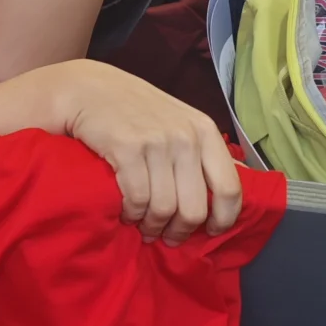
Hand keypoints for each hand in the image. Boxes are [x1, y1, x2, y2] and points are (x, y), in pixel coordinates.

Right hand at [60, 62, 243, 245]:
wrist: (86, 87)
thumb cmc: (134, 108)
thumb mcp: (179, 121)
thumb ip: (203, 151)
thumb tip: (239, 184)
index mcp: (205, 131)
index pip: (230, 189)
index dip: (223, 220)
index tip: (210, 232)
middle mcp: (185, 136)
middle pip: (194, 208)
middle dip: (180, 231)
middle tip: (167, 237)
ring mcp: (156, 142)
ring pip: (163, 209)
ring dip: (151, 226)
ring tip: (143, 226)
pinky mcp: (126, 149)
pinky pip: (136, 200)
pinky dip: (130, 214)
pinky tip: (125, 212)